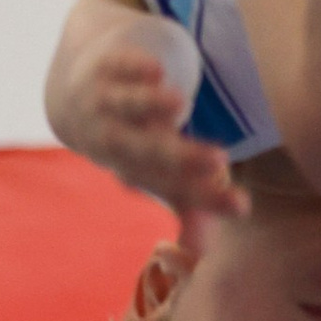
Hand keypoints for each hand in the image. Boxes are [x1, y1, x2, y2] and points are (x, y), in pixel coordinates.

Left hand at [50, 17, 246, 224]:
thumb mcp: (162, 175)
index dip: (207, 198)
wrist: (78, 99)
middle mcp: (116, 141)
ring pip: (126, 106)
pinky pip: (115, 67)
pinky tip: (155, 70)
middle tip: (220, 162)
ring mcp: (108, 103)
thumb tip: (202, 252)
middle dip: (181, 157)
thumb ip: (193, 207)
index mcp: (135, 172)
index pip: (174, 189)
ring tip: (180, 104)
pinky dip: (132, 68)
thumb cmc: (136, 144)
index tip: (242, 206)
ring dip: (149, 106)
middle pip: (147, 152)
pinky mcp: (106, 68)